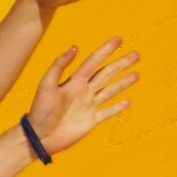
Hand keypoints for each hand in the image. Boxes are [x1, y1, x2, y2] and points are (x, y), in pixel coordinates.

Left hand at [25, 37, 137, 155]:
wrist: (39, 137)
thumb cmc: (40, 111)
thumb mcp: (46, 85)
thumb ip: (59, 66)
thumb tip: (74, 47)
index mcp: (74, 81)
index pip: (93, 62)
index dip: (105, 50)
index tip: (118, 39)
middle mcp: (84, 91)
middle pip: (106, 74)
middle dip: (121, 64)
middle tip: (136, 55)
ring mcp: (88, 106)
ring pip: (110, 91)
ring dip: (123, 82)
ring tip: (137, 74)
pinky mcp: (91, 121)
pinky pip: (107, 112)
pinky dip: (117, 107)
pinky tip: (127, 101)